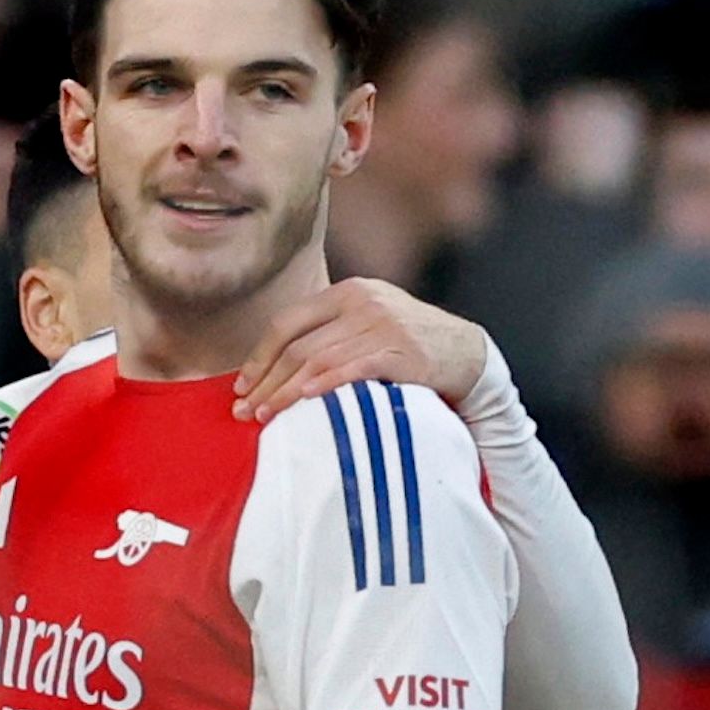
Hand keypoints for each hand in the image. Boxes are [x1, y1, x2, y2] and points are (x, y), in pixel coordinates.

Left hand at [234, 277, 487, 421]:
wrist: (468, 354)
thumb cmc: (407, 347)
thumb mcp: (366, 325)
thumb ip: (327, 335)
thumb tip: (272, 371)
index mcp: (347, 292)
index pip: (286, 323)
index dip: (259, 357)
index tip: (241, 387)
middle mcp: (362, 301)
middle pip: (297, 346)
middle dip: (265, 382)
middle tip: (245, 411)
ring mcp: (383, 324)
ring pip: (317, 360)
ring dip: (285, 392)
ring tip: (266, 417)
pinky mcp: (401, 350)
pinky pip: (352, 370)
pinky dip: (324, 386)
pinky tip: (304, 402)